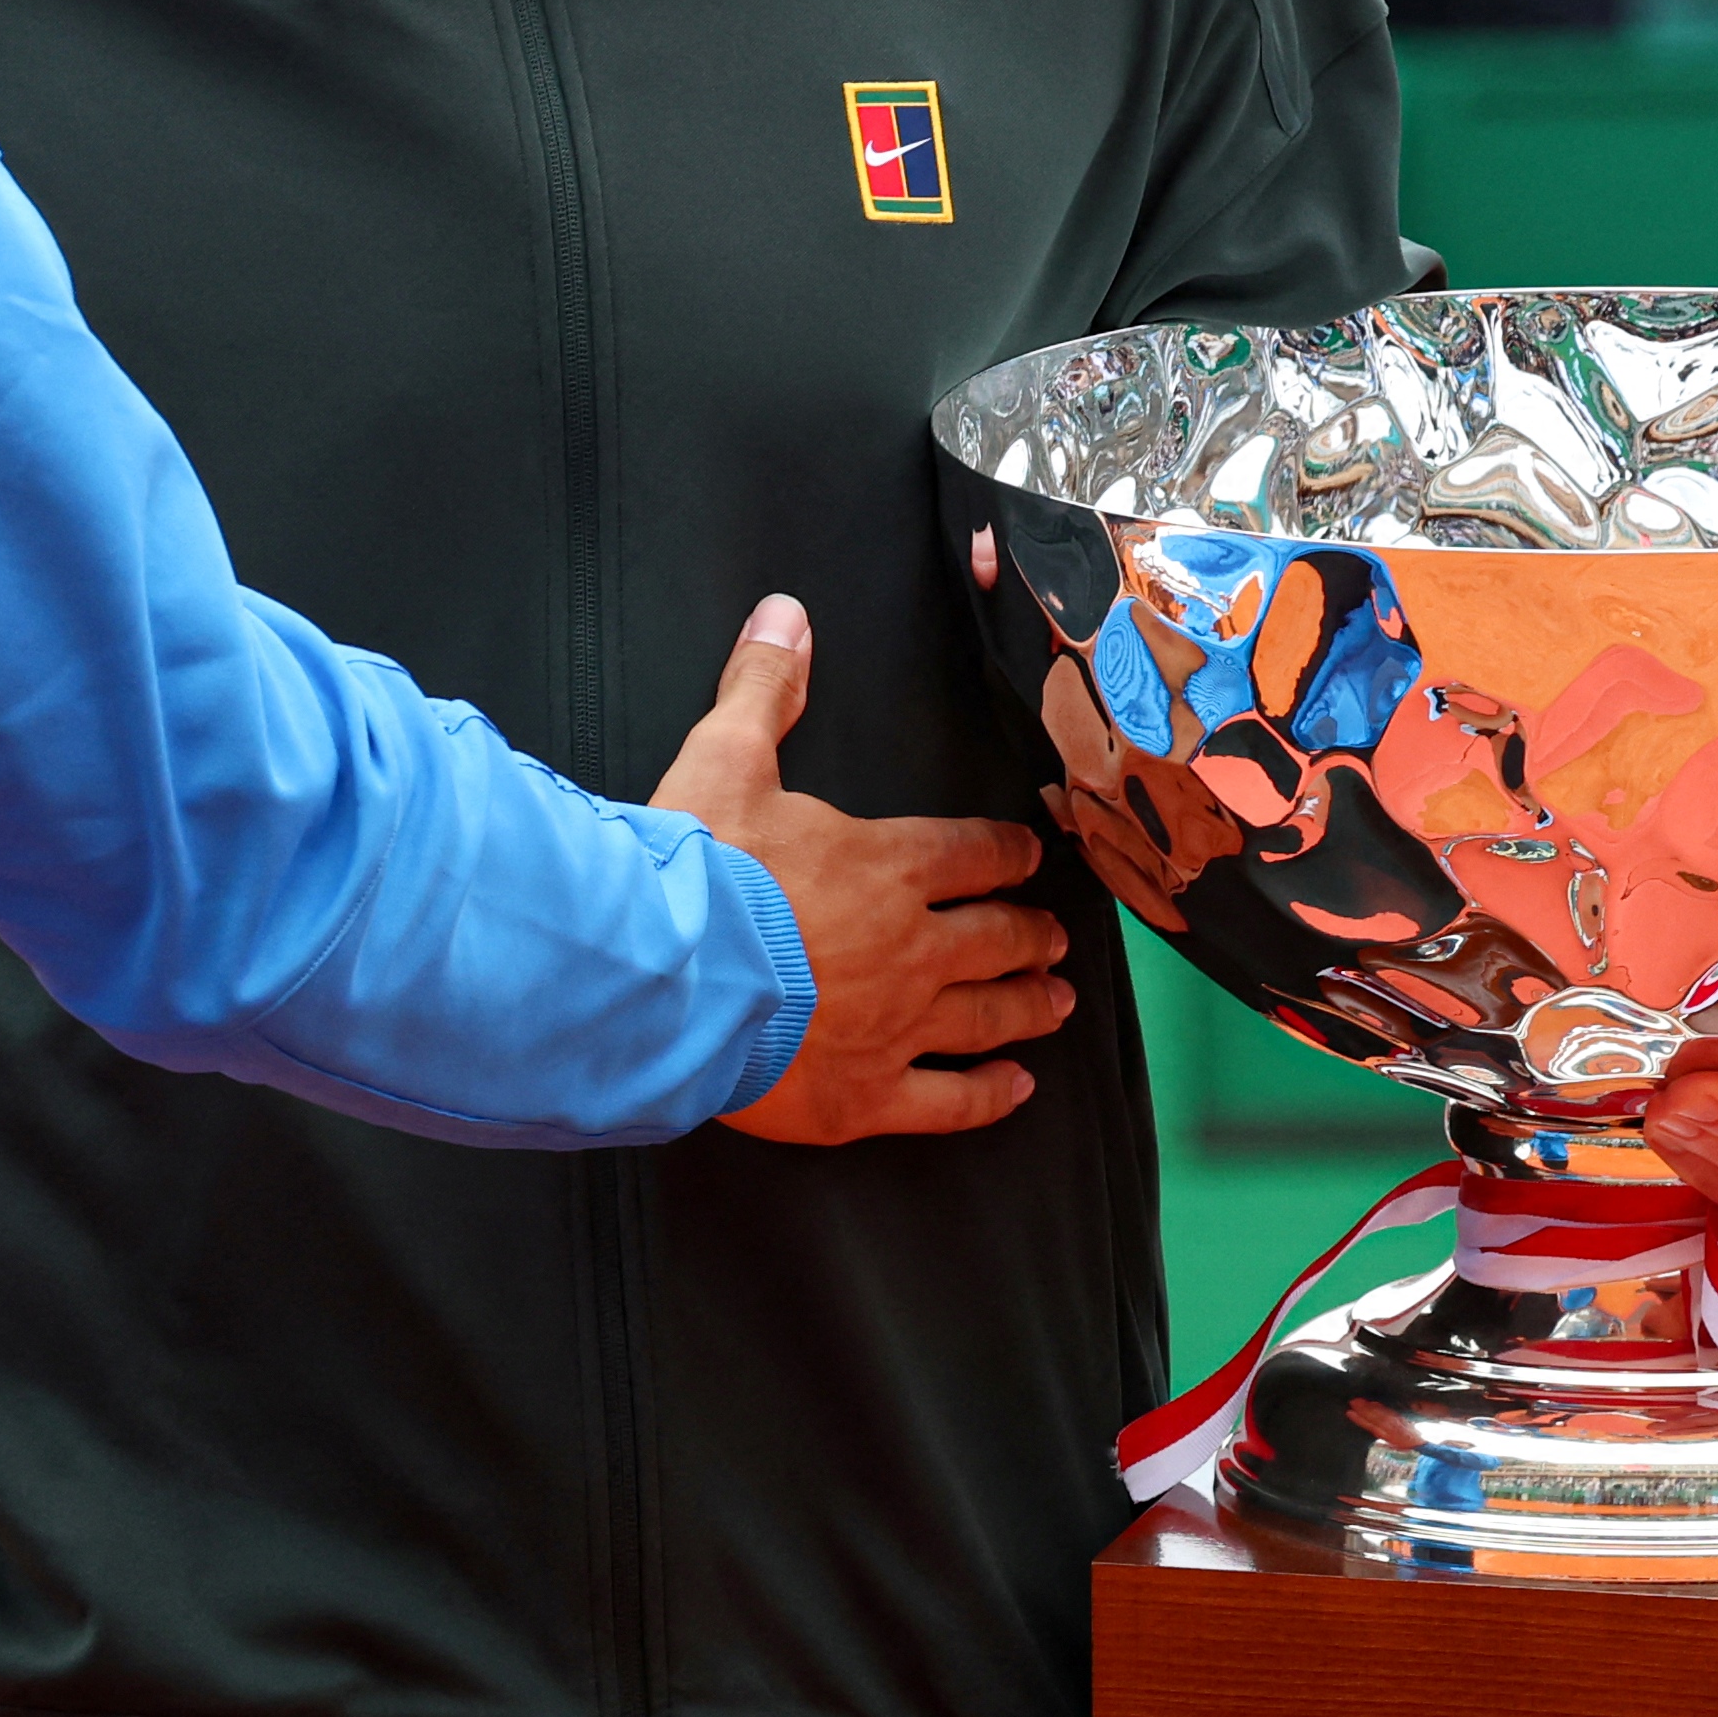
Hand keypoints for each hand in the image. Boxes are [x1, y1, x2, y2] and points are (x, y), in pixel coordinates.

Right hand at [659, 595, 1069, 1144]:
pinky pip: (949, 1102)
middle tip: (1054, 935)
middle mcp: (912, 947)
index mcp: (886, 866)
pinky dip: (989, 1095)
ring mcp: (897, 1028)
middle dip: (1031, 932)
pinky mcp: (866, 1097)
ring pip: (987, 1016)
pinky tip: (1015, 1089)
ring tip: (1055, 1002)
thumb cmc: (694, 871)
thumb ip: (764, 689)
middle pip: (996, 937)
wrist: (662, 979)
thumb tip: (787, 614)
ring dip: (1028, 1005)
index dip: (1007, 852)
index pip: (971, 853)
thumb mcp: (723, 759)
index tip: (1032, 854)